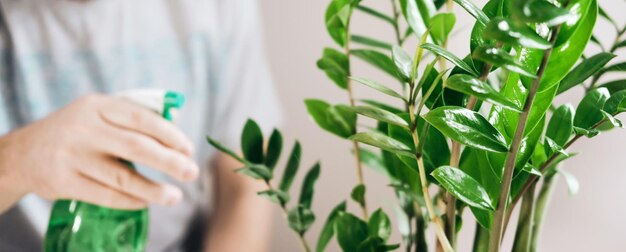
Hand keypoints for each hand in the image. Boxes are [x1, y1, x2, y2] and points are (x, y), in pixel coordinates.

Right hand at [0, 94, 198, 211]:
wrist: (24, 153)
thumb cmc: (77, 131)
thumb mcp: (98, 113)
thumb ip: (134, 116)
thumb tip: (176, 125)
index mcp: (98, 106)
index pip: (142, 118)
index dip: (170, 135)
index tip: (189, 149)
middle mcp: (84, 128)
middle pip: (136, 146)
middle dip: (170, 161)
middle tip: (192, 172)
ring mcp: (72, 156)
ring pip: (122, 176)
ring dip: (153, 189)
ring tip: (175, 196)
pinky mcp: (64, 182)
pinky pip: (105, 195)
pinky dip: (130, 200)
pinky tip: (146, 202)